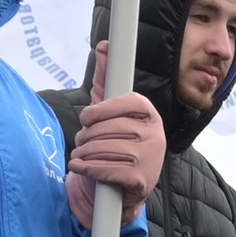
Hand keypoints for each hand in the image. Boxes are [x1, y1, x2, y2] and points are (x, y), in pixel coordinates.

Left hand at [68, 41, 163, 223]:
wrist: (121, 190)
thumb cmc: (114, 144)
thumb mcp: (109, 111)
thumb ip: (106, 79)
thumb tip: (104, 46)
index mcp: (149, 114)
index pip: (126, 102)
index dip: (100, 110)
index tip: (88, 117)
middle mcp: (155, 134)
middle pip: (108, 128)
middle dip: (86, 136)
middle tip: (83, 141)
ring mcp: (150, 158)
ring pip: (103, 148)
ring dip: (83, 153)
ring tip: (82, 155)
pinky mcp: (141, 180)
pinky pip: (106, 169)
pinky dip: (87, 169)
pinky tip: (80, 167)